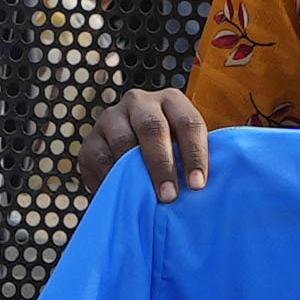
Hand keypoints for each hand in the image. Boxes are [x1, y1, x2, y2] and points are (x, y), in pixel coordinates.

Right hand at [106, 84, 215, 198]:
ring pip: (123, 142)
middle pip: (152, 127)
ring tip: (146, 199)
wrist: (128, 154)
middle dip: (163, 164)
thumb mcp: (183, 148)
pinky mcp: (90, 140)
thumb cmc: (168, 154)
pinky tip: (124, 195)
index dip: (195, 154)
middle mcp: (139, 102)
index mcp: (171, 101)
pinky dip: (111, 179)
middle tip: (170, 196)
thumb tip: (210, 187)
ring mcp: (111, 118)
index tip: (198, 186)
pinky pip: (100, 159)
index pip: (188, 123)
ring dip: (136, 173)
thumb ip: (193, 158)